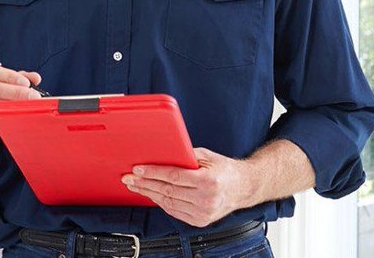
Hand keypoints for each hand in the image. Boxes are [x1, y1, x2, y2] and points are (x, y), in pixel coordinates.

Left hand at [121, 148, 256, 227]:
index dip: (153, 173)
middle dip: (145, 184)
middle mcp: (206, 199)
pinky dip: (160, 203)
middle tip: (129, 178)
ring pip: (168, 203)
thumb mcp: (207, 156)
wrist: (244, 188)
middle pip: (167, 191)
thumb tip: (162, 152)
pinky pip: (174, 211)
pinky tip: (151, 195)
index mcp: (208, 181)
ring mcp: (203, 212)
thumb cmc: (225, 170)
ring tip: (135, 186)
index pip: (173, 177)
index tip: (138, 169)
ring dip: (149, 194)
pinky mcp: (200, 220)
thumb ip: (185, 155)